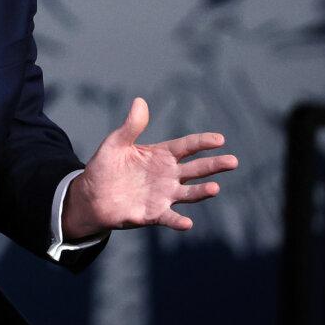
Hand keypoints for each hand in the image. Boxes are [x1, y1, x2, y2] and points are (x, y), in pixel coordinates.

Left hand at [62, 97, 238, 238]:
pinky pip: (169, 218)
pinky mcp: (153, 214)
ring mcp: (163, 195)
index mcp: (161, 156)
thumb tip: (140, 101)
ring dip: (201, 192)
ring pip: (188, 194)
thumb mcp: (116, 143)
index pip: (186, 147)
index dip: (202, 142)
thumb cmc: (105, 167)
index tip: (220, 139)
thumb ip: (131, 126)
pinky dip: (178, 221)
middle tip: (233, 161)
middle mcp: (167, 176)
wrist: (91, 196)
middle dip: (214, 165)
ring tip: (214, 189)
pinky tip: (187, 223)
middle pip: (195, 169)